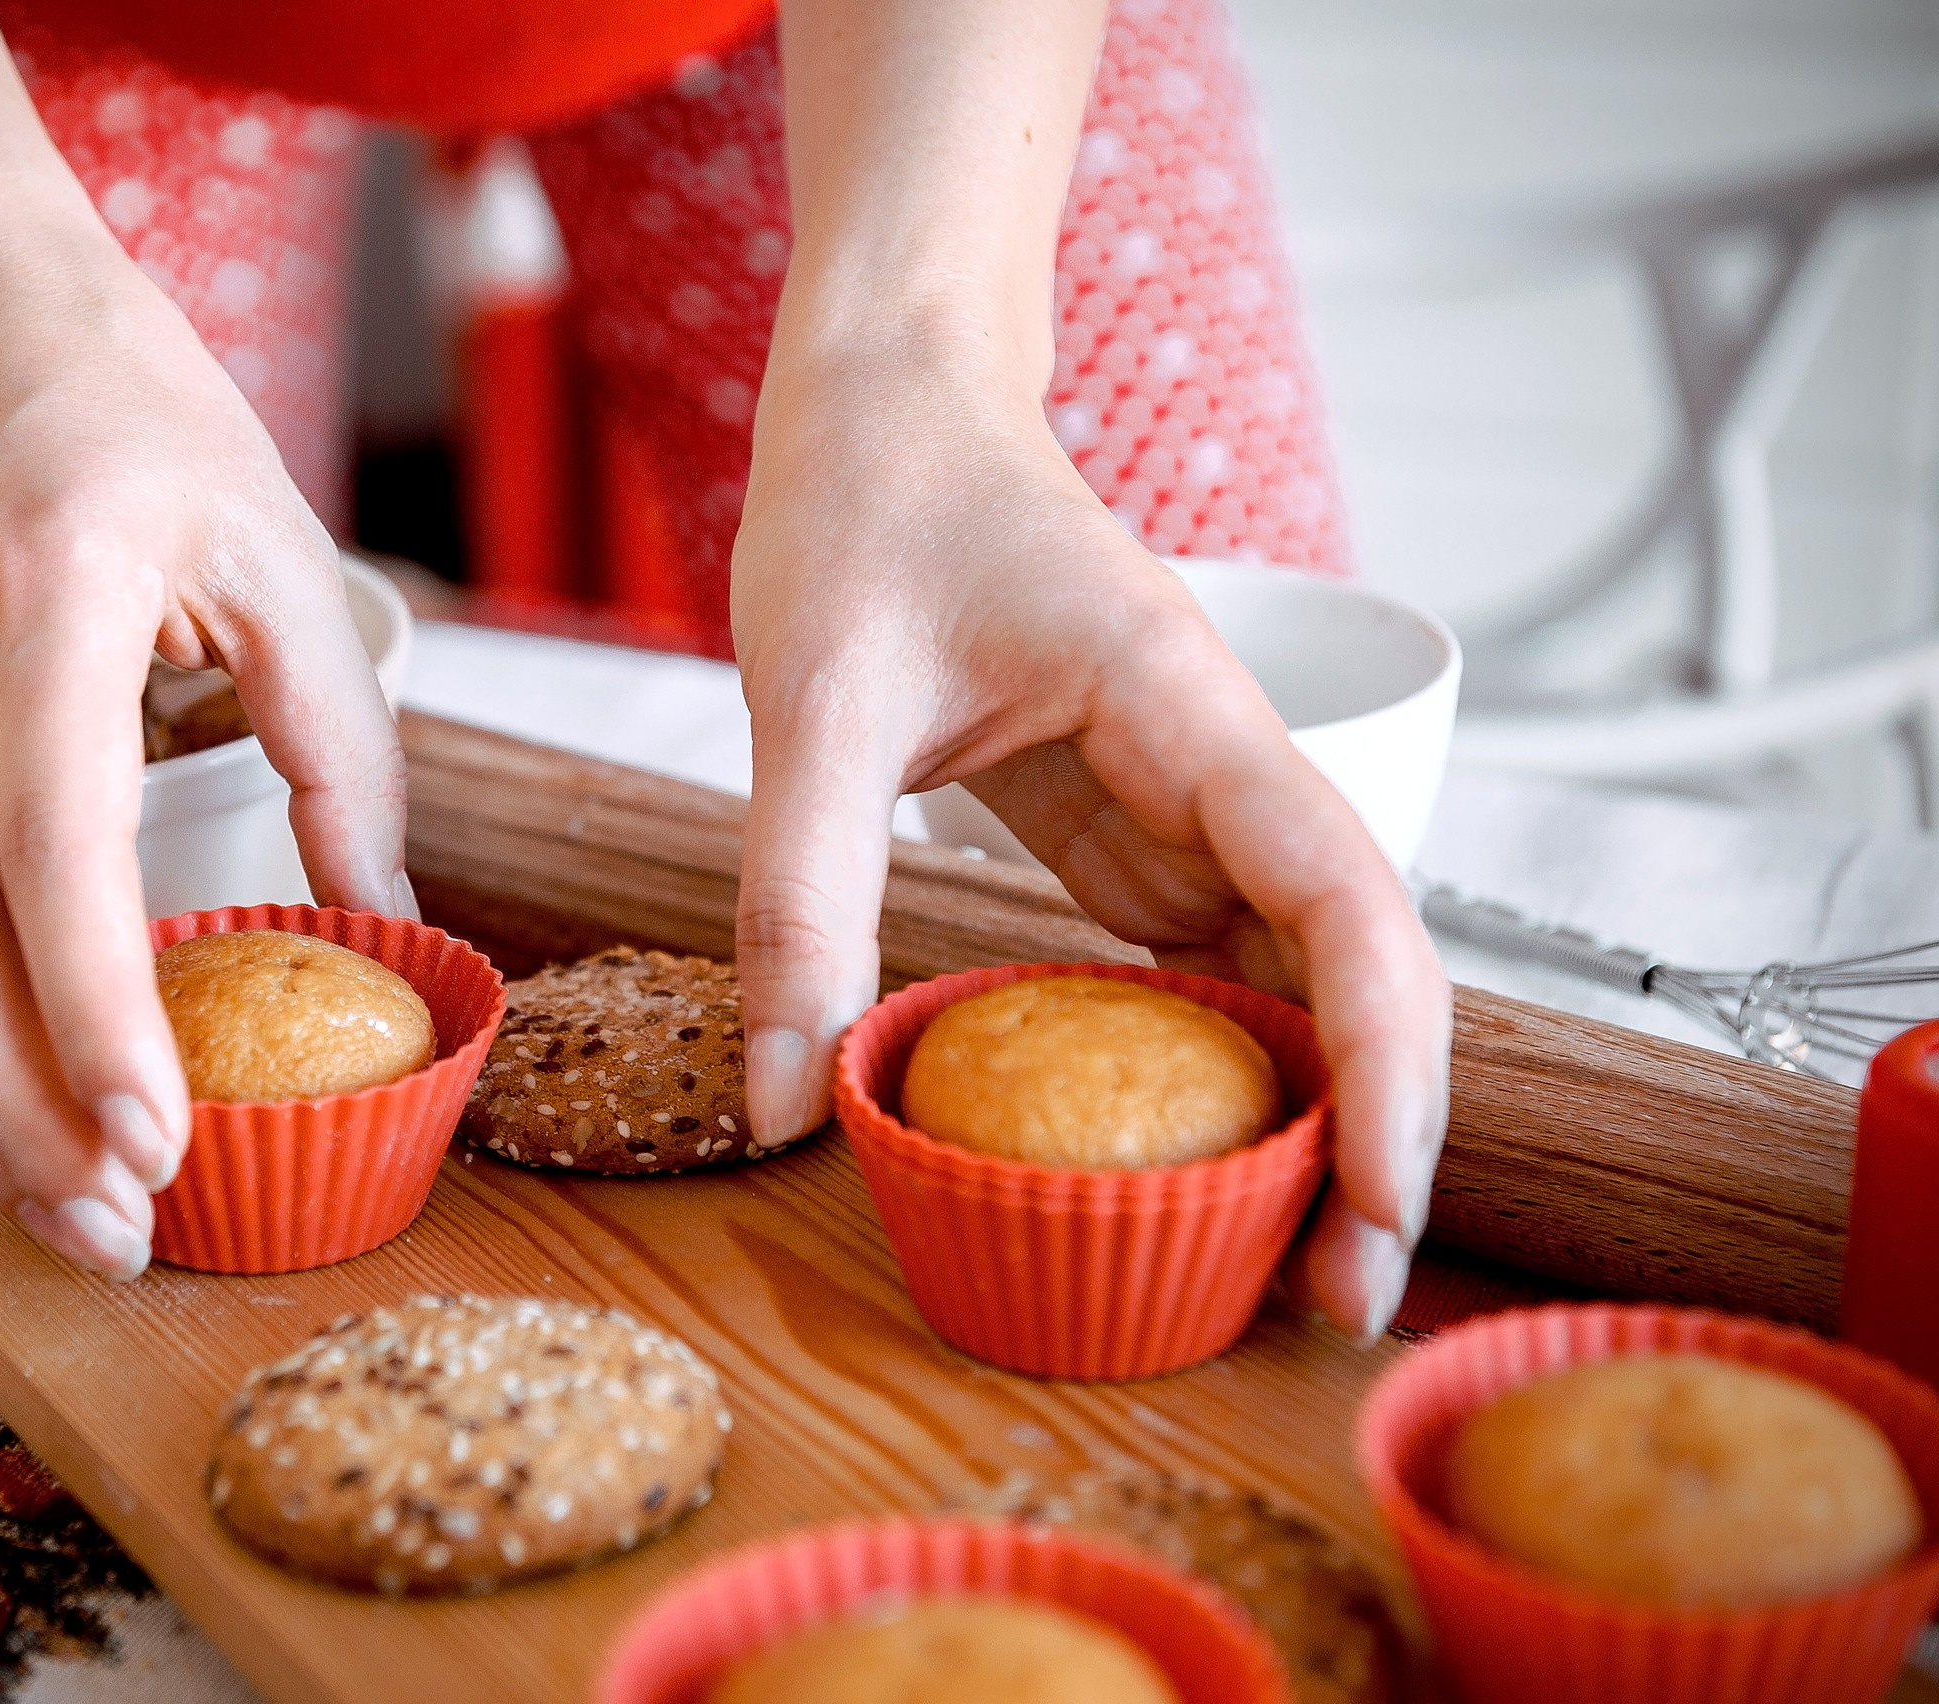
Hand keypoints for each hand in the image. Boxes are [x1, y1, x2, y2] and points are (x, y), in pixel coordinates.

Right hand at [0, 218, 409, 1279]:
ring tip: (70, 1214)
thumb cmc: (141, 413)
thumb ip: (340, 748)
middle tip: (119, 1235)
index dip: (94, 1011)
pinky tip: (11, 1111)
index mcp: (56, 594)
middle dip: (16, 1111)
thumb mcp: (282, 554)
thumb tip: (386, 922)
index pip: (51, 843)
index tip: (155, 1141)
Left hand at [729, 340, 1450, 1339]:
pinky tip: (1168, 1142)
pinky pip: (1178, 942)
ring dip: (1287, 1099)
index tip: (1382, 1207)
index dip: (1389, 1063)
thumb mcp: (814, 699)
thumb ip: (798, 897)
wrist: (879, 387)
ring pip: (1273, 960)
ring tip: (1264, 1256)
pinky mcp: (1111, 802)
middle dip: (1366, 1122)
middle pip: (1344, 955)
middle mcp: (1212, 754)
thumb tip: (783, 1101)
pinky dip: (1188, 1044)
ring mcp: (1171, 783)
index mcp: (1184, 707)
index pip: (1346, 897)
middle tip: (1329, 1295)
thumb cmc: (866, 496)